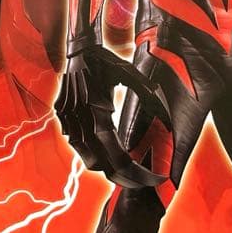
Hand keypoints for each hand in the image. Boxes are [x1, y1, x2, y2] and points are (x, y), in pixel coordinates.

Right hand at [54, 45, 169, 188]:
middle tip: (148, 182)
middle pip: (106, 168)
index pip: (121, 160)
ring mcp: (69, 125)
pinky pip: (80, 148)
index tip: (157, 178)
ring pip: (90, 162)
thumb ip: (147, 92)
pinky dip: (96, 157)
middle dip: (128, 180)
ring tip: (132, 173)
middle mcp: (81, 125)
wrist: (76, 50)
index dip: (140, 174)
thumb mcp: (129, 74)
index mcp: (98, 116)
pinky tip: (110, 155)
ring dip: (111, 170)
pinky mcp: (64, 122)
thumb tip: (167, 115)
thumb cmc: (105, 61)